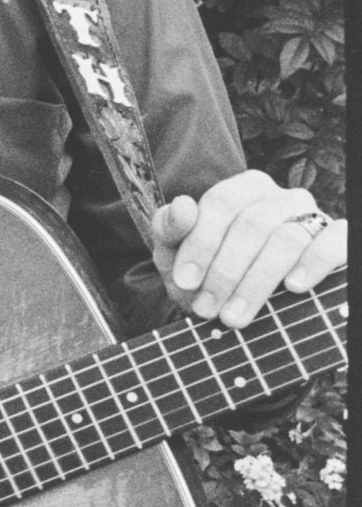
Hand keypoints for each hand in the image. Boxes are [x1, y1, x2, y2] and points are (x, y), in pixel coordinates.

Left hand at [152, 170, 345, 328]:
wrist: (240, 305)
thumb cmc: (207, 274)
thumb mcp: (177, 254)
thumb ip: (170, 229)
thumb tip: (182, 206)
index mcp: (242, 189)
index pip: (222, 203)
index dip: (200, 243)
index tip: (184, 281)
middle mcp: (280, 197)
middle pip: (253, 224)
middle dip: (225, 271)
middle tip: (206, 309)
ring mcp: (312, 217)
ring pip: (288, 239)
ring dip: (257, 282)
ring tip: (234, 316)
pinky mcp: (336, 241)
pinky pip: (334, 243)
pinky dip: (314, 263)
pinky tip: (293, 287)